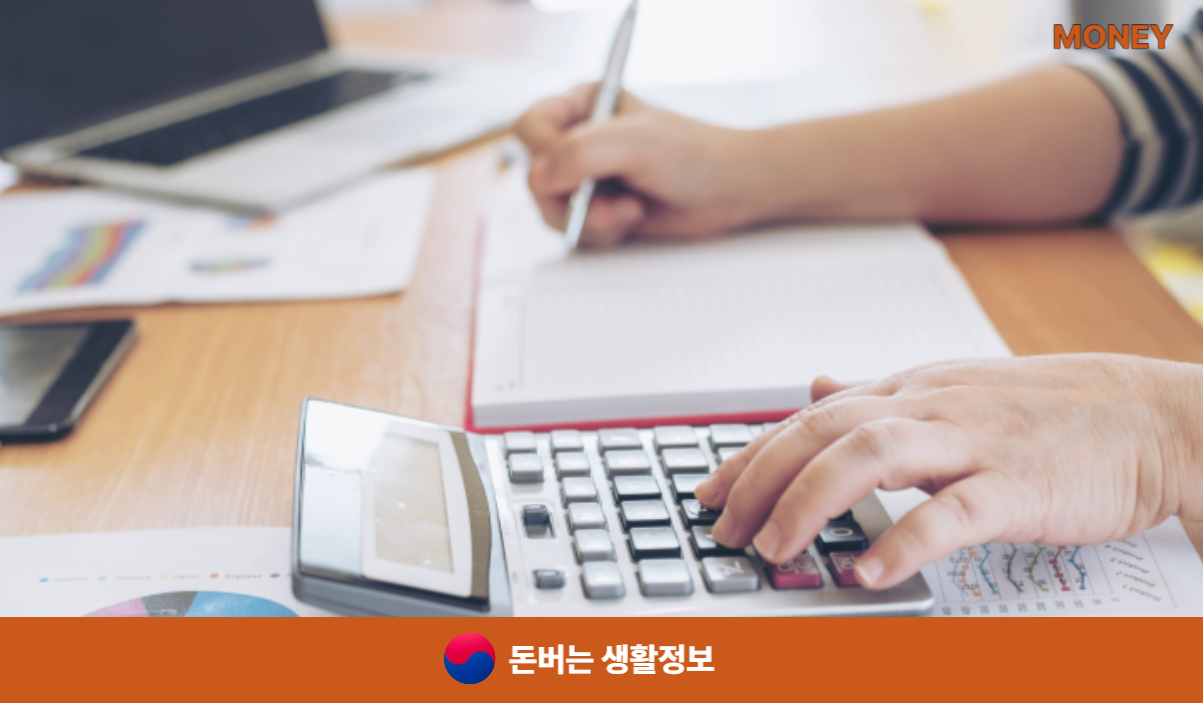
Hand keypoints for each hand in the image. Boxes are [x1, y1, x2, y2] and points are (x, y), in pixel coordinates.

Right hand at [513, 83, 765, 247]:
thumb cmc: (696, 154)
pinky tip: (633, 219)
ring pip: (551, 210)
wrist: (730, 191)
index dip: (543, 152)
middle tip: (609, 201)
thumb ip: (582, 152)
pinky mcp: (597, 212)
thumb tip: (540, 176)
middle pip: (536, 175)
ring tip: (630, 211)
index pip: (531, 126)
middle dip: (573, 197)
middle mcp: (578, 141)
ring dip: (591, 220)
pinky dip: (601, 234)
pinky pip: (574, 232)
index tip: (569, 170)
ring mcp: (586, 180)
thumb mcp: (638, 142)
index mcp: (584, 105)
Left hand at [693, 355, 1202, 589]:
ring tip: (773, 548)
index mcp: (910, 390)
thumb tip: (813, 386)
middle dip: (761, 479)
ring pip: (871, 456)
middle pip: (823, 429)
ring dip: (810, 503)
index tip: (708, 492)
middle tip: (722, 528)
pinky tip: (865, 571)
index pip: (808, 417)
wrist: (1151, 415)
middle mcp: (930, 406)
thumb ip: (877, 394)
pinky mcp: (1018, 484)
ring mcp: (974, 442)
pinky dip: (902, 541)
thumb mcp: (950, 389)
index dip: (751, 455)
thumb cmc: (1050, 410)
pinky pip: (951, 512)